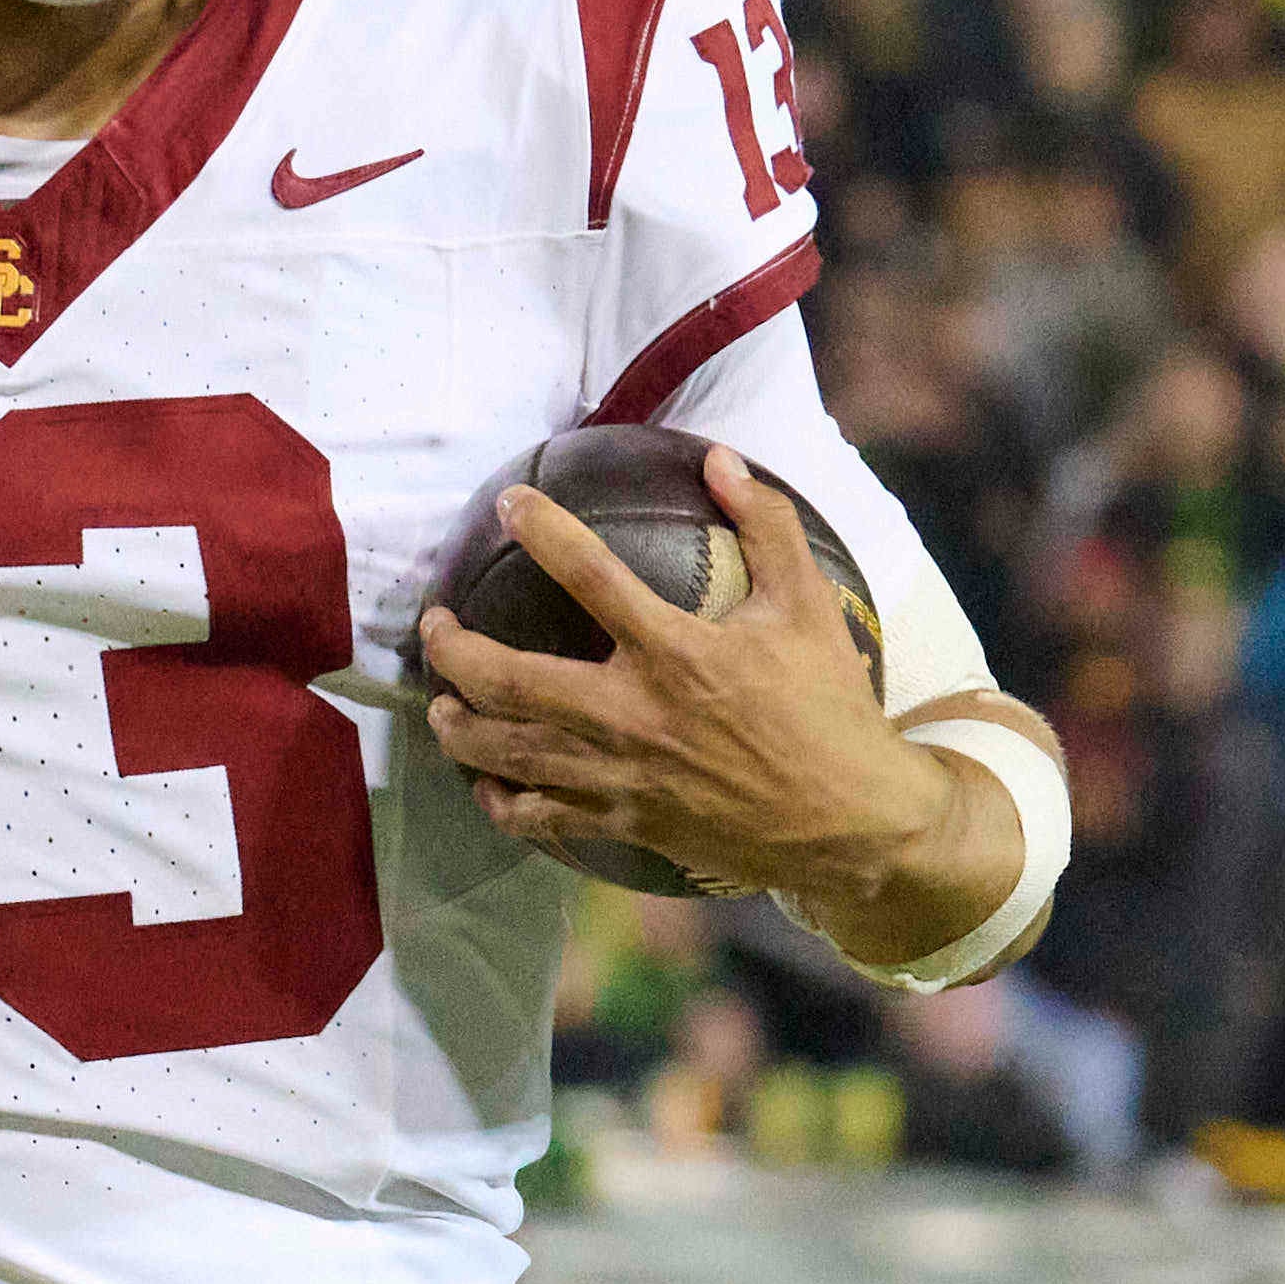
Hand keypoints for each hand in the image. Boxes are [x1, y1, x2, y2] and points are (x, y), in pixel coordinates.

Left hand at [413, 456, 957, 925]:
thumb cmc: (829, 707)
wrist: (850, 821)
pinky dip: (501, 799)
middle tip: (433, 626)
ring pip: (507, 754)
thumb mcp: (808, 605)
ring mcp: (621, 777)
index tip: (510, 503)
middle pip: (508, 681)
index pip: (589, 576)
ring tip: (441, 704)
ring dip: (457, 726)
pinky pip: (538, 818)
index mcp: (677, 653)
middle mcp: (634, 716)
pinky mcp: (624, 824)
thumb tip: (720, 459)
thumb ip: (766, 525)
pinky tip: (486, 781)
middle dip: (452, 651)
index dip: (542, 529)